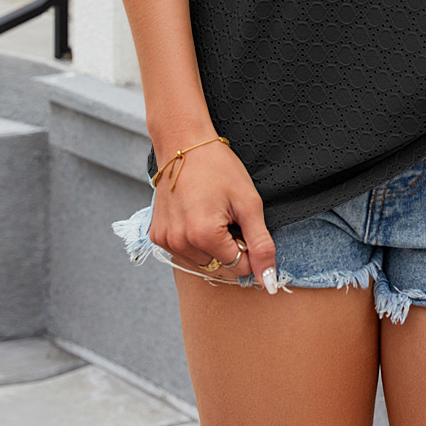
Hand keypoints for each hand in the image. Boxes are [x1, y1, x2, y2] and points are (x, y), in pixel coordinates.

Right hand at [148, 134, 279, 291]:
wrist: (184, 144)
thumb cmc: (218, 168)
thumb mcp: (248, 202)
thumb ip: (261, 244)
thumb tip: (269, 280)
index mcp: (204, 236)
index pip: (239, 266)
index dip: (249, 248)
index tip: (245, 223)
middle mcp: (180, 243)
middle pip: (219, 268)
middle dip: (230, 249)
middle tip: (229, 217)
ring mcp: (166, 241)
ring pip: (202, 264)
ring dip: (213, 248)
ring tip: (212, 216)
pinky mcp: (157, 236)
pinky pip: (184, 254)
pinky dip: (195, 243)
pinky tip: (197, 217)